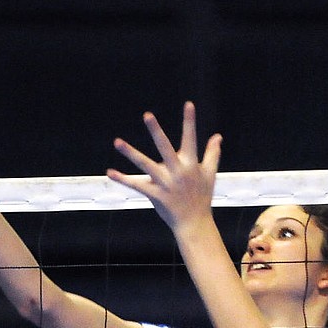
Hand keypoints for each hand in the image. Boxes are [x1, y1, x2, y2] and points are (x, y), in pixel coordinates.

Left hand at [106, 102, 222, 232]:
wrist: (194, 223)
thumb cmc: (202, 197)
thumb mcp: (209, 174)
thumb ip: (212, 154)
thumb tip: (218, 136)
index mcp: (191, 164)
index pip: (190, 138)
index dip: (189, 121)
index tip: (188, 104)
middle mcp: (177, 171)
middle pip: (165, 147)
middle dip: (156, 131)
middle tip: (147, 115)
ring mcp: (165, 183)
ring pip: (145, 165)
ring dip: (130, 153)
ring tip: (117, 142)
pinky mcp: (155, 195)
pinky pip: (136, 185)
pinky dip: (122, 179)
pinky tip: (110, 172)